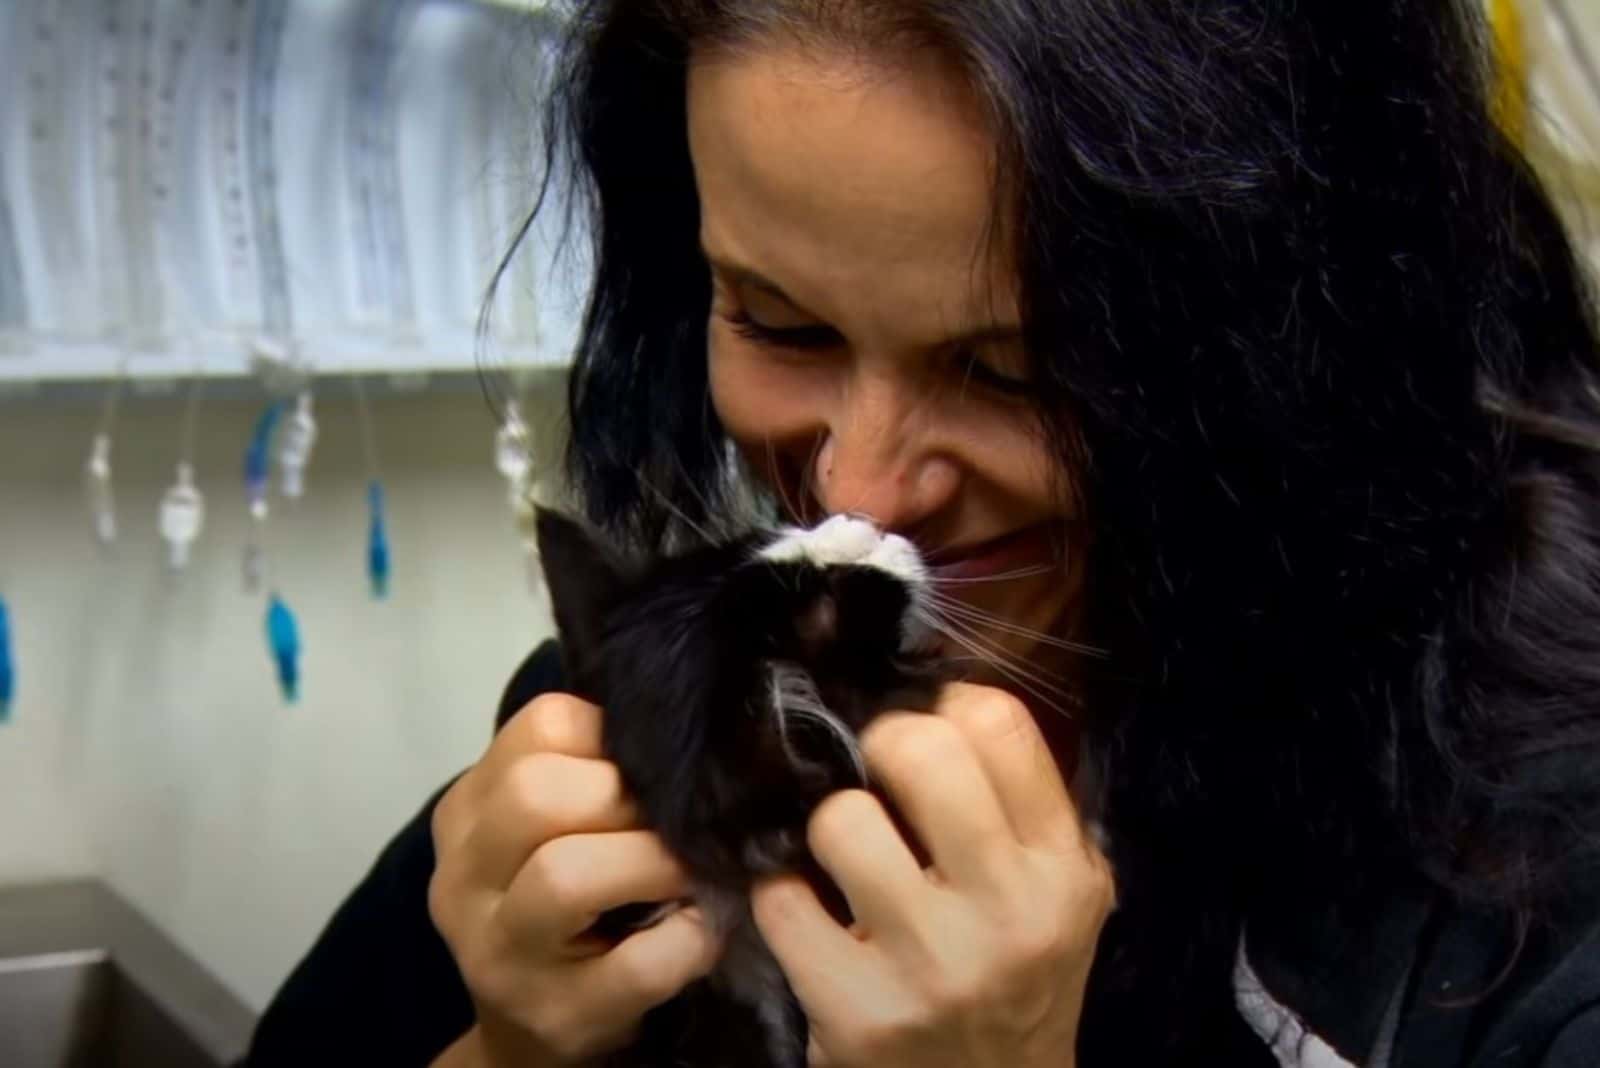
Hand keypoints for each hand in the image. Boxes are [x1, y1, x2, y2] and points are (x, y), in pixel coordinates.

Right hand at [428, 694, 720, 1066]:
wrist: (528, 1027)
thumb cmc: (558, 906)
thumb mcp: (542, 830)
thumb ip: (584, 773)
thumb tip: (680, 728)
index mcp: (467, 812)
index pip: (540, 726)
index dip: (611, 736)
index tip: (642, 769)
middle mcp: (462, 878)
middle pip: (534, 794)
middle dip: (625, 797)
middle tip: (673, 821)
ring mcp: (501, 954)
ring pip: (564, 875)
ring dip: (654, 861)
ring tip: (693, 870)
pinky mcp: (559, 1015)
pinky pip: (636, 965)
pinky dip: (689, 939)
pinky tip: (703, 927)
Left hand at [751, 683, 1112, 1067]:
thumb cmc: (1017, 978)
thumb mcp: (1057, 893)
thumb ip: (1018, 802)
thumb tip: (935, 683)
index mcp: (1062, 870)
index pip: (998, 724)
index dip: (943, 702)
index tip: (924, 724)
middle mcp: (1009, 913)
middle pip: (920, 750)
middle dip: (878, 744)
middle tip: (871, 773)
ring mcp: (933, 965)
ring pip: (840, 819)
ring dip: (826, 827)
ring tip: (841, 855)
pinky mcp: (858, 1013)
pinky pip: (782, 899)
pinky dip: (782, 895)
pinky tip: (807, 911)